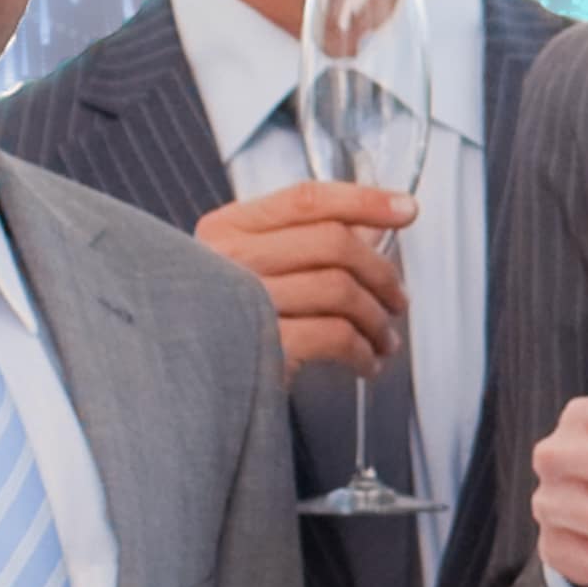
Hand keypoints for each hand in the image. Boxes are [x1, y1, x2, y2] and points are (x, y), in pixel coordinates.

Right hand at [190, 181, 414, 374]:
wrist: (182, 386)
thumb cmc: (225, 325)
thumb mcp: (254, 270)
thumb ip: (304, 242)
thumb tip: (369, 230)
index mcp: (227, 229)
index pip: (306, 199)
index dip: (363, 200)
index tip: (405, 210)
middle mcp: (227, 257)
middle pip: (334, 242)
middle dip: (382, 273)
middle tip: (397, 299)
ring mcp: (240, 301)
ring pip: (340, 289)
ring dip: (377, 319)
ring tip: (384, 338)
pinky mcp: (260, 346)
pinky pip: (336, 336)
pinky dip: (363, 351)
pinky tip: (366, 361)